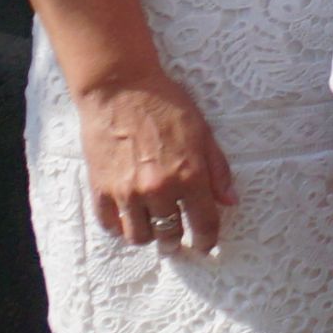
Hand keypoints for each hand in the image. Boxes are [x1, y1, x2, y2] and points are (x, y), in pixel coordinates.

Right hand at [73, 70, 235, 256]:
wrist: (120, 88)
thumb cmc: (165, 104)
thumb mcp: (203, 132)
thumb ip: (217, 170)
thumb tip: (230, 201)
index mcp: (189, 176)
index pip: (204, 224)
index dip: (208, 239)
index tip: (206, 244)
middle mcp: (158, 189)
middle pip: (170, 235)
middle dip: (177, 240)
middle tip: (177, 238)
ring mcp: (127, 192)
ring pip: (139, 236)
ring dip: (149, 236)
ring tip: (153, 227)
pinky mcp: (101, 189)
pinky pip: (110, 225)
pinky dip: (120, 226)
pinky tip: (128, 217)